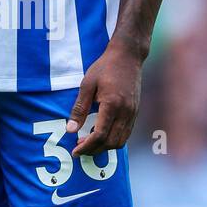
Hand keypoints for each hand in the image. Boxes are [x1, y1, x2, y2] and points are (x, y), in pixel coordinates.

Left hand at [66, 37, 143, 156]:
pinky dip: (113, 140)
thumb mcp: (87, 85)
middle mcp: (125, 112)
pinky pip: (126, 133)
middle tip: (79, 148)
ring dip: (105, 147)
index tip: (75, 151)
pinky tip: (102, 135)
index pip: (100, 135)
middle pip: (111, 142)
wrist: (128, 56)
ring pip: (121, 141)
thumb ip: (79, 109)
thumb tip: (70, 130)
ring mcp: (133, 113)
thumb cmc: (105, 67)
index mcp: (112, 105)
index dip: (86, 147)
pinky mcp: (135, 112)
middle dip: (94, 150)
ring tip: (89, 143)